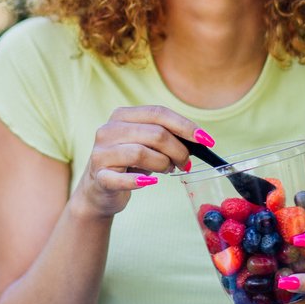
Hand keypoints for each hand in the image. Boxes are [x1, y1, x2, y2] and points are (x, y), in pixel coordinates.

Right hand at [71, 105, 202, 219]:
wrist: (98, 190)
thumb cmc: (128, 163)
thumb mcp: (145, 143)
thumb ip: (165, 136)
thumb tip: (198, 139)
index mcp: (122, 116)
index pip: (158, 113)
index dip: (185, 125)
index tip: (205, 140)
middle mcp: (108, 130)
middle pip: (155, 133)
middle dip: (179, 150)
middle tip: (185, 163)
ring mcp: (101, 153)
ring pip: (142, 153)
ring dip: (163, 164)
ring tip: (167, 170)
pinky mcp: (99, 177)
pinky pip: (122, 179)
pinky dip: (139, 182)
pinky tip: (150, 183)